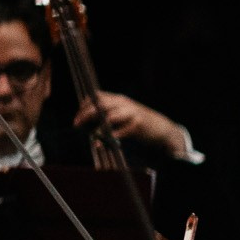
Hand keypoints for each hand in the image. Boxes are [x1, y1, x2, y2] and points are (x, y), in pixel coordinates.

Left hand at [76, 90, 192, 158]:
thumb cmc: (140, 122)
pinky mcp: (138, 125)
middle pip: (100, 105)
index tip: (78, 116)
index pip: (97, 96)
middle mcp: (124, 103)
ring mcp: (131, 113)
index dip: (85, 105)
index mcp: (119, 99)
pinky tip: (103, 142)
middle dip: (86, 114)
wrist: (163, 128)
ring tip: (91, 135)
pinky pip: (120, 130)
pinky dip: (110, 137)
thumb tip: (88, 119)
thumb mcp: (124, 113)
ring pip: (109, 117)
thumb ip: (109, 112)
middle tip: (77, 124)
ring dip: (98, 127)